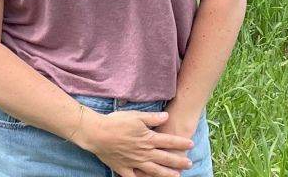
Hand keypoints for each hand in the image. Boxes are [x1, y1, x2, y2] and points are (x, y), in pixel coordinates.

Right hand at [69, 108, 194, 176]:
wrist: (97, 133)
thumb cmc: (116, 122)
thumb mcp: (136, 116)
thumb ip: (152, 118)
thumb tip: (166, 116)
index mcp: (148, 138)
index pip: (169, 141)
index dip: (181, 143)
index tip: (191, 144)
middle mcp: (144, 152)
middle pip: (165, 158)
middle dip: (179, 161)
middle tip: (190, 163)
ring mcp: (135, 162)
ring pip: (154, 170)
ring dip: (167, 173)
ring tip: (178, 176)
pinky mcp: (124, 169)